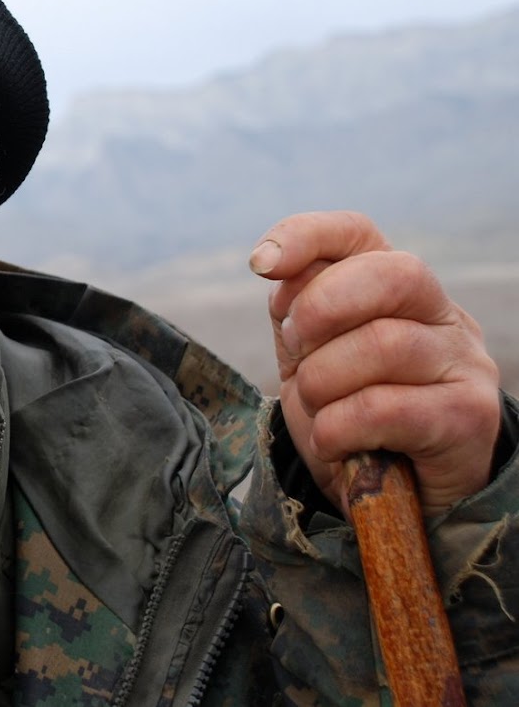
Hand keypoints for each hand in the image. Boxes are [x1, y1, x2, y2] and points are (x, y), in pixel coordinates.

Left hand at [249, 211, 501, 516]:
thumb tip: (277, 268)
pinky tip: (334, 443)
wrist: (398, 498)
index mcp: (396, 287)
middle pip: (389, 274)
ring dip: (322, 383)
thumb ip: (297, 308)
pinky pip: (384, 408)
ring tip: (318, 409)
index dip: (307, 235)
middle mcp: (441, 314)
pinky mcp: (469, 416)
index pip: (358, 232)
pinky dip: (337, 428)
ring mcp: (462, 363)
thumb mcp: (312, 356)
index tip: (262, 265)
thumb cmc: (349, 413)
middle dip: (320, 309)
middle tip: (296, 353)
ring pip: (382, 344)